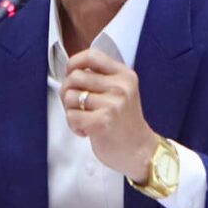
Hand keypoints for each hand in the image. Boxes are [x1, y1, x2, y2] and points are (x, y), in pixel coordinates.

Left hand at [61, 49, 158, 181]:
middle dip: (67, 91)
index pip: (92, 56)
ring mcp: (113, 104)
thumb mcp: (122, 92)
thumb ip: (102, 79)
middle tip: (76, 105)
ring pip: (70, 96)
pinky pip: (72, 115)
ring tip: (83, 119)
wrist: (140, 151)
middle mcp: (120, 86)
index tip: (70, 73)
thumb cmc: (125, 123)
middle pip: (75, 76)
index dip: (74, 62)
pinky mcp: (103, 121)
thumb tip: (71, 71)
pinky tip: (86, 130)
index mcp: (124, 75)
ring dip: (70, 110)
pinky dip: (73, 125)